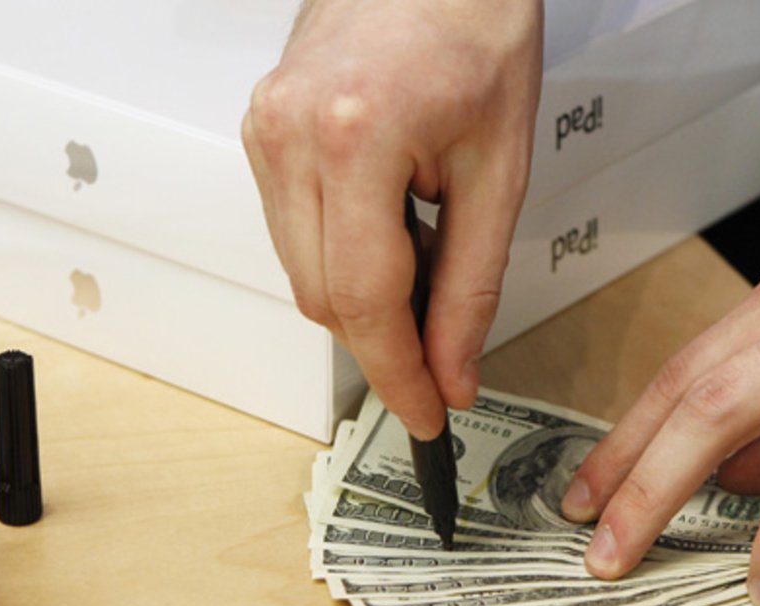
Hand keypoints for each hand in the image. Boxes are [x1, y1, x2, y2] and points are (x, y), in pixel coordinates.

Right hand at [242, 0, 542, 438]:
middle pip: (322, 296)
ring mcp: (264, 127)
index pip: (363, 299)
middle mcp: (291, 132)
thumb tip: (452, 368)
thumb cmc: (476, 30)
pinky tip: (386, 227)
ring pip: (300, 270)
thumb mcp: (499, 169)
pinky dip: (339, 253)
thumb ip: (471, 284)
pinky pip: (290, 229)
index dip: (397, 373)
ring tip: (423, 254)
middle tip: (444, 341)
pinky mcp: (259, 127)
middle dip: (384, 339)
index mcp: (357, 136)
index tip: (427, 413)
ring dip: (362, 295)